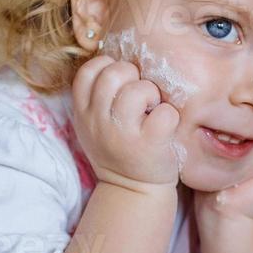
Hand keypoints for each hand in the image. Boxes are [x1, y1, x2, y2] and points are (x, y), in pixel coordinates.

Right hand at [70, 56, 181, 195]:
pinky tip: (164, 127)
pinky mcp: (149, 144)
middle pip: (113, 73)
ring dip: (152, 94)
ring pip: (139, 89)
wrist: (133, 191)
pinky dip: (170, 116)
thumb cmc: (119, 150)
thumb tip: (117, 60)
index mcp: (83, 112)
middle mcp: (98, 121)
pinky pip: (164, 113)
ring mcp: (123, 134)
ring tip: (152, 110)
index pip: (87, 71)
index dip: (107, 67)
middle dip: (133, 76)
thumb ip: (97, 97)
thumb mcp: (94, 125)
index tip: (119, 83)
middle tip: (140, 96)